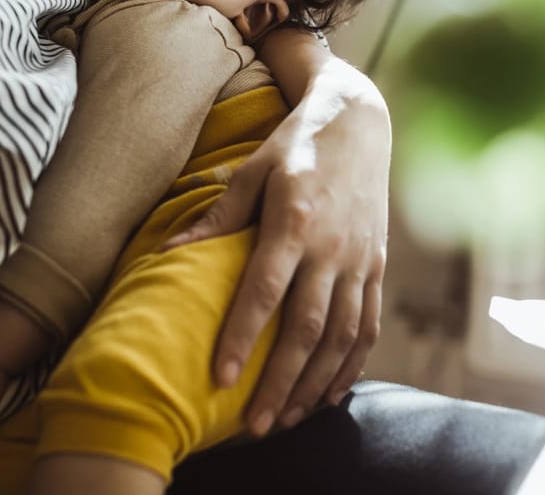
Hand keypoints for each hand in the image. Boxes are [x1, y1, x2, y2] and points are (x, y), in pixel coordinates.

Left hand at [162, 63, 389, 435]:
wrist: (359, 120)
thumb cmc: (296, 144)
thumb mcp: (254, 169)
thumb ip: (217, 215)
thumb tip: (168, 253)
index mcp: (295, 219)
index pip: (266, 290)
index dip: (242, 337)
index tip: (220, 377)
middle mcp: (332, 245)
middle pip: (307, 326)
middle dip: (281, 380)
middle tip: (255, 423)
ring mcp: (360, 257)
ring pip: (342, 335)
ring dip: (316, 382)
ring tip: (289, 417)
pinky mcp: (377, 264)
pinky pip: (369, 324)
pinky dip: (353, 363)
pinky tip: (332, 391)